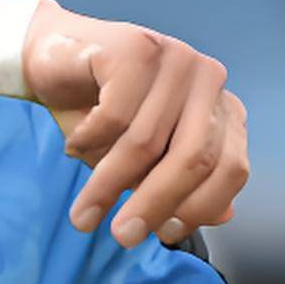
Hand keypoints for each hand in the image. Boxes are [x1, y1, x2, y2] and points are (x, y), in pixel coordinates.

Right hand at [21, 9, 250, 246]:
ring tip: (83, 213)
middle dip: (155, 204)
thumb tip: (222, 216)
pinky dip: (90, 141)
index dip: (199, 208)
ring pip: (148, 140)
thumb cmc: (100, 111)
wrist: (53, 57)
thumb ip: (180, 184)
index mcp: (220, 106)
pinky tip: (75, 145)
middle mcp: (207, 79)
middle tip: (122, 236)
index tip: (163, 235)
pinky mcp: (136, 47)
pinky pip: (115, 115)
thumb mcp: (142, 161)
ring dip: (109, 183)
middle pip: (194, 157)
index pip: (231, 168)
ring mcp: (175, 57)